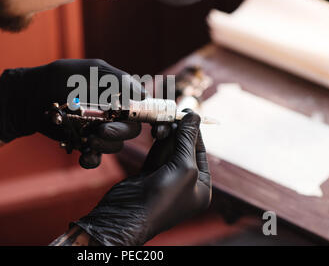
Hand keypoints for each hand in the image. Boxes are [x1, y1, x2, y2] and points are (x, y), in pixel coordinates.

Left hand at [0, 59, 144, 167]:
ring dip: (106, 145)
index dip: (145, 116)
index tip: (142, 122)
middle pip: (130, 129)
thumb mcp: (86, 71)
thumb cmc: (55, 78)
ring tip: (89, 140)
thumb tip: (143, 94)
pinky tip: (84, 157)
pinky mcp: (82, 143)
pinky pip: (95, 157)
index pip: (139, 107)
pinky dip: (92, 159)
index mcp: (115, 94)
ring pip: (115, 145)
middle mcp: (110, 112)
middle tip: (102, 131)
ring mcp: (96, 129)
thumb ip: (115, 79)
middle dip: (120, 132)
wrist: (25, 98)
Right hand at [72, 112, 210, 244]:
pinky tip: (157, 127)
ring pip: (168, 150)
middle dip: (179, 131)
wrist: (127, 216)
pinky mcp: (148, 176)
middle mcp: (185, 183)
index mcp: (201, 187)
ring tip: (165, 117)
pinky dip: (156, 142)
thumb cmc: (162, 198)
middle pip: (184, 149)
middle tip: (175, 112)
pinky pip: (156, 154)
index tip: (189, 112)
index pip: (200, 152)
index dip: (195, 132)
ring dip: (167, 134)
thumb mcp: (183, 167)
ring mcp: (165, 179)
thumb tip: (194, 115)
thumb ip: (187, 140)